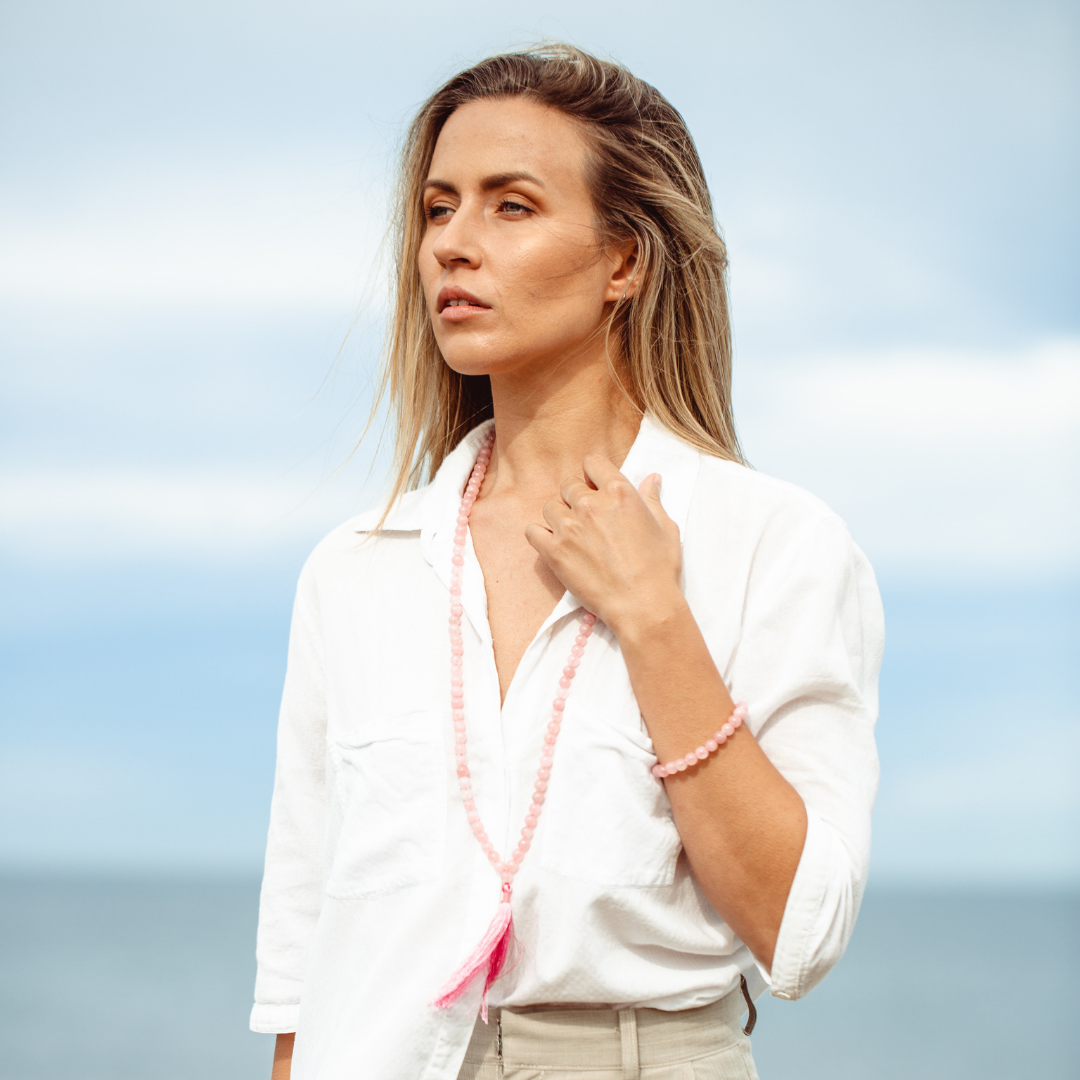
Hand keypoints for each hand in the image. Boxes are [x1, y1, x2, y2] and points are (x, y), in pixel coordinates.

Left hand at [524, 456, 684, 635]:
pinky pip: (532, 531)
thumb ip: (652, 499)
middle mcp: (591, 504)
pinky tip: (554, 545)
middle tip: (587, 518)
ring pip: (550, 507)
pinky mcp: (554, 551)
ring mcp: (570, 527)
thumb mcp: (665, 528)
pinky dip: (540, 535)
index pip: (593, 462)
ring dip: (559, 517)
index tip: (596, 486)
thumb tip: (651, 479)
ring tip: (573, 535)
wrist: (643, 605)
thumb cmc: (659, 568)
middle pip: (569, 484)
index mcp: (619, 492)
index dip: (593, 473)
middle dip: (576, 497)